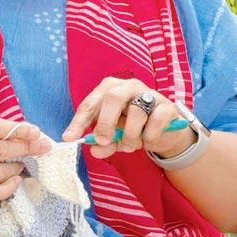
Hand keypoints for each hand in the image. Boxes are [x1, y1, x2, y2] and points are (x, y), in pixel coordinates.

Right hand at [0, 118, 51, 211]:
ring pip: (0, 172)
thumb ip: (0, 133)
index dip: (17, 129)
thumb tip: (33, 134)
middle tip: (43, 147)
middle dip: (25, 147)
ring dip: (16, 168)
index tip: (36, 132)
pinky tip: (16, 180)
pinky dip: (11, 186)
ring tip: (20, 165)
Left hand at [61, 77, 196, 159]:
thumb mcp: (115, 137)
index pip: (91, 103)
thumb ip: (104, 143)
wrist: (165, 131)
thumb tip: (94, 150)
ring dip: (131, 135)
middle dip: (105, 122)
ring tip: (130, 146)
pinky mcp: (167, 106)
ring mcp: (149, 93)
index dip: (79, 121)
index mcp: (110, 89)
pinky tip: (148, 141)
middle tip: (103, 141)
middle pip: (112, 97)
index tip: (69, 138)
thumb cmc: (134, 128)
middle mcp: (128, 86)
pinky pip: (156, 121)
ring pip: (136, 112)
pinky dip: (149, 136)